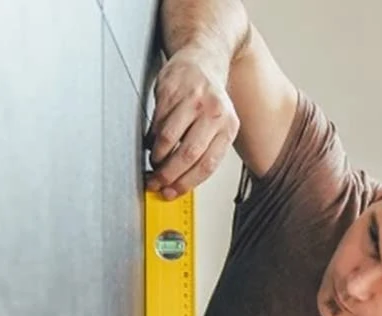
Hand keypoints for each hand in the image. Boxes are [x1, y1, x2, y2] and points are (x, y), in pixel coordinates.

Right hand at [145, 47, 239, 197]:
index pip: (207, 165)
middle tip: (156, 182)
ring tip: (154, 161)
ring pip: (169, 139)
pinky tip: (153, 141)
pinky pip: (157, 121)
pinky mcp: (172, 89)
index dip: (186, 183)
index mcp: (229, 128)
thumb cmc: (209, 99)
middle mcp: (214, 113)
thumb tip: (181, 183)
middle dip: (168, 174)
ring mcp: (192, 100)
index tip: (170, 193)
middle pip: (187, 154)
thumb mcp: (218, 125)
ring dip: (157, 156)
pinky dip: (152, 136)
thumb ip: (205, 151)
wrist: (203, 57)